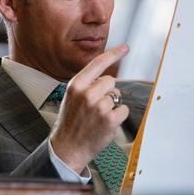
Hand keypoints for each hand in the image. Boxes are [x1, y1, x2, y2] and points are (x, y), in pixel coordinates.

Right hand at [50, 44, 130, 173]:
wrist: (67, 147)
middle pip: (111, 81)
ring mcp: (99, 107)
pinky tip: (105, 124)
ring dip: (112, 106)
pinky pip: (123, 110)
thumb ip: (87, 85)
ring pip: (117, 97)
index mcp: (76, 85)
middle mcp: (87, 93)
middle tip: (96, 106)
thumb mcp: (71, 97)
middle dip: (107, 91)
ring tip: (97, 117)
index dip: (114, 54)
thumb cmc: (71, 121)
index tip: (126, 47)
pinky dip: (118, 117)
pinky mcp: (110, 119)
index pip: (98, 64)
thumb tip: (108, 79)